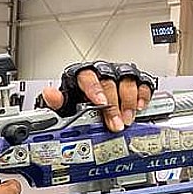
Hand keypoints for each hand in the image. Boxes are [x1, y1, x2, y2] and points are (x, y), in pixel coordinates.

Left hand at [41, 62, 156, 132]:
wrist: (89, 95)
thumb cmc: (79, 97)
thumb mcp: (66, 101)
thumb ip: (57, 100)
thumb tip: (49, 94)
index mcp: (83, 74)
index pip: (89, 77)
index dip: (95, 90)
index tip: (100, 103)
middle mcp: (102, 71)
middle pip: (110, 83)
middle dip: (114, 105)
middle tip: (116, 123)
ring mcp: (119, 74)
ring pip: (127, 81)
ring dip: (129, 102)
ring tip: (128, 119)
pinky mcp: (134, 80)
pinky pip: (142, 83)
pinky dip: (143, 95)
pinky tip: (140, 106)